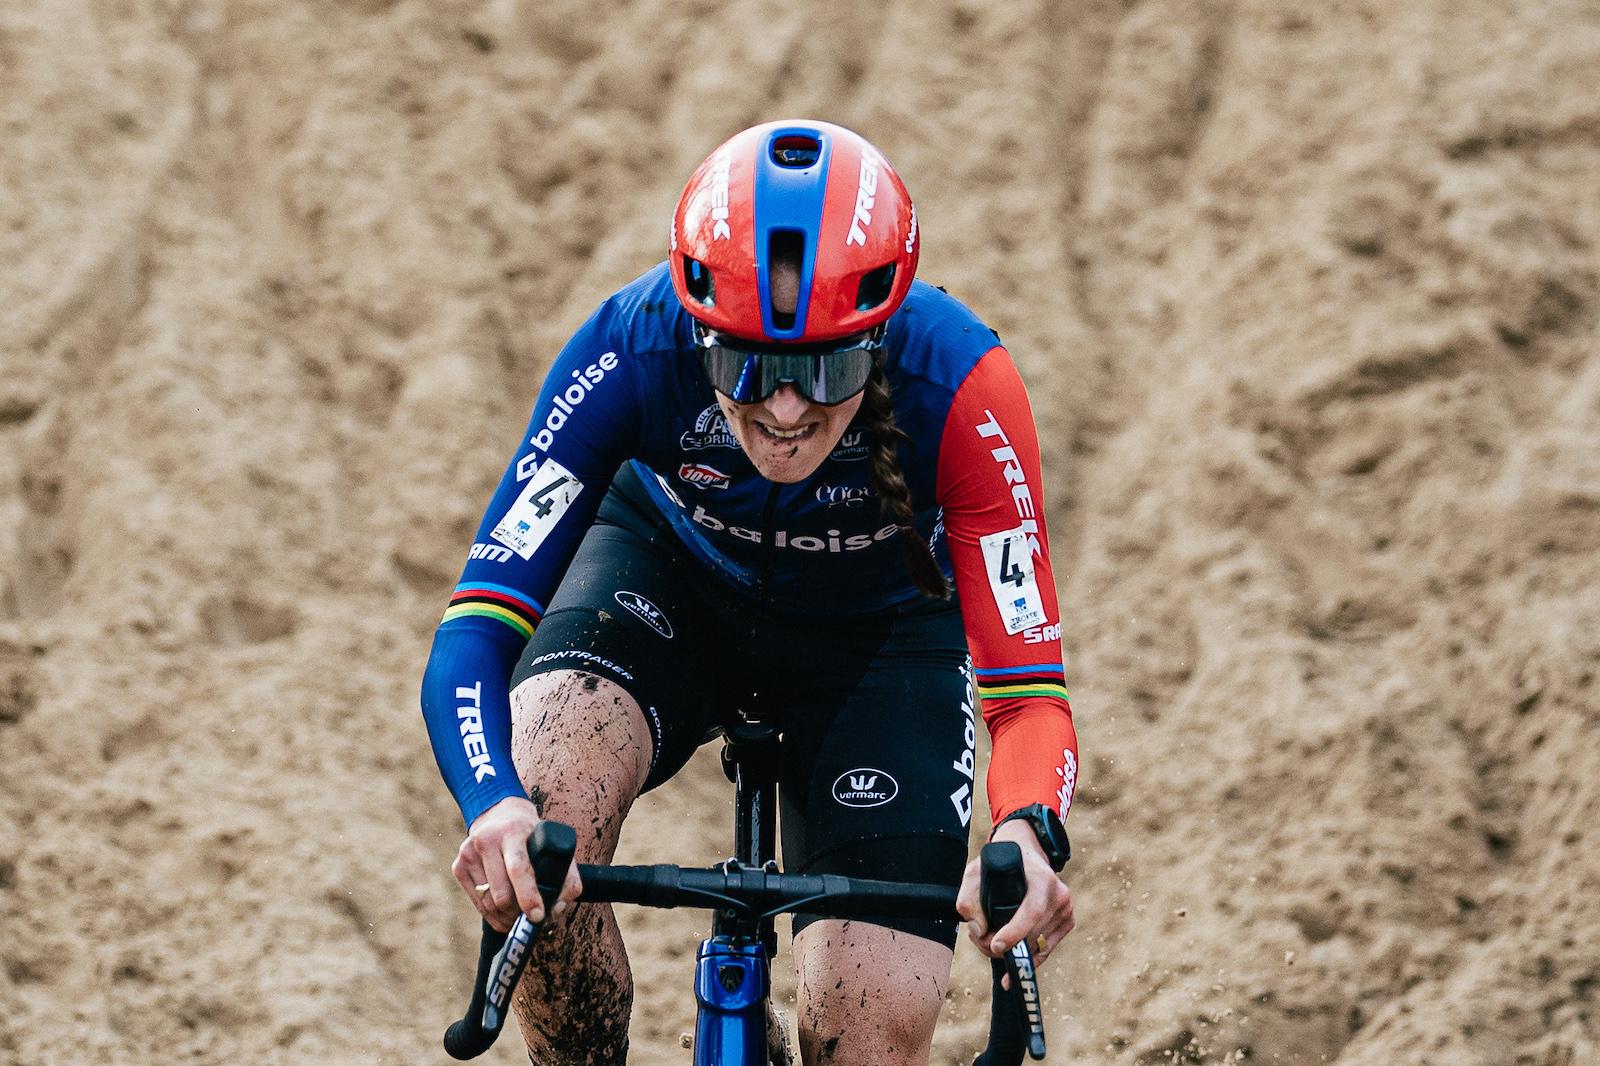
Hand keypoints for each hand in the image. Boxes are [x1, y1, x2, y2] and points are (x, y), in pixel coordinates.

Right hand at [452, 796, 582, 932]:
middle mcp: (487, 840)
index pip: (518, 868)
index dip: (528, 896)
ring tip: (519, 918)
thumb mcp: (551, 843)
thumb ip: (566, 874)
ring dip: (506, 918)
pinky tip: (504, 913)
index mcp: (513, 832)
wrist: (499, 814)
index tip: (537, 915)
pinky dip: (492, 915)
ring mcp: (469, 853)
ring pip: (488, 903)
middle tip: (531, 918)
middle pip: (501, 893)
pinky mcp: (458, 866)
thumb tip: (557, 908)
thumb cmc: (530, 835)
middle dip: (518, 913)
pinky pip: (477, 904)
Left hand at [955, 819, 1075, 965]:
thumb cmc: (999, 864)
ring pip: (1037, 946)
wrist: (1025, 853)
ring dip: (1013, 951)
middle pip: (1032, 935)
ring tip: (992, 936)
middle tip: (981, 940)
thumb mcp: (976, 872)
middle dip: (1005, 946)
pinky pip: (1045, 949)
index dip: (1015, 932)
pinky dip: (1027, 954)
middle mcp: (1058, 894)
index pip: (1033, 911)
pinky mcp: (1068, 921)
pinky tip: (1010, 946)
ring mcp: (1066, 909)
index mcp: (1041, 877)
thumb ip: (969, 900)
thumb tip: (980, 932)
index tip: (996, 945)